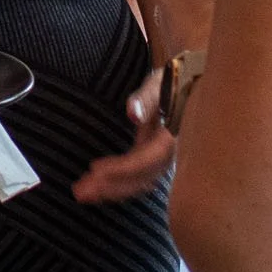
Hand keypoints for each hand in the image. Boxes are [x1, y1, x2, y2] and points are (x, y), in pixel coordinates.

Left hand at [72, 68, 174, 203]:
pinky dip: (116, 182)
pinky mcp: (153, 156)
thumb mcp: (161, 82)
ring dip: (110, 189)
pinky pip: (136, 175)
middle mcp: (170, 152)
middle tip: (79, 191)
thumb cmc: (175, 79)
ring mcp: (161, 157)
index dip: (123, 168)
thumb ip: (147, 98)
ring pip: (138, 181)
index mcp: (174, 135)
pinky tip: (97, 185)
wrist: (191, 82)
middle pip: (142, 178)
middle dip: (111, 186)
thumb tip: (132, 114)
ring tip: (81, 193)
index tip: (95, 168)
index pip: (149, 159)